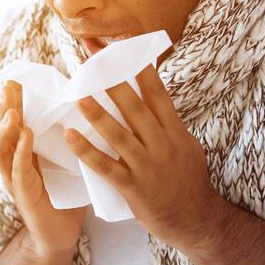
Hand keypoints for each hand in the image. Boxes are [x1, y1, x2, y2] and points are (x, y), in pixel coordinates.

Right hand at [0, 81, 86, 256]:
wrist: (61, 235)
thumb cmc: (66, 194)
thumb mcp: (68, 159)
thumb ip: (71, 137)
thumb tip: (92, 105)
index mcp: (23, 152)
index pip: (14, 121)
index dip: (13, 101)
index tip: (16, 77)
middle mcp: (13, 163)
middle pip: (1, 130)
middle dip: (3, 107)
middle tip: (9, 84)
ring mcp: (15, 180)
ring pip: (1, 150)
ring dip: (4, 128)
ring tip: (12, 109)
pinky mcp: (24, 197)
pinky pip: (18, 172)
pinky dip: (20, 152)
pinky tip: (25, 136)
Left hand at [63, 65, 225, 249]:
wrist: (195, 220)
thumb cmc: (187, 181)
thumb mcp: (185, 145)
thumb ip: (166, 123)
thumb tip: (151, 97)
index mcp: (174, 131)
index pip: (157, 92)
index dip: (139, 67)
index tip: (122, 44)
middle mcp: (162, 144)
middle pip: (135, 107)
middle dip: (112, 81)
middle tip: (91, 59)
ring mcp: (147, 166)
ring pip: (119, 135)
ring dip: (97, 114)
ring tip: (77, 95)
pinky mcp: (134, 187)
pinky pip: (106, 167)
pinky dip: (87, 151)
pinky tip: (70, 137)